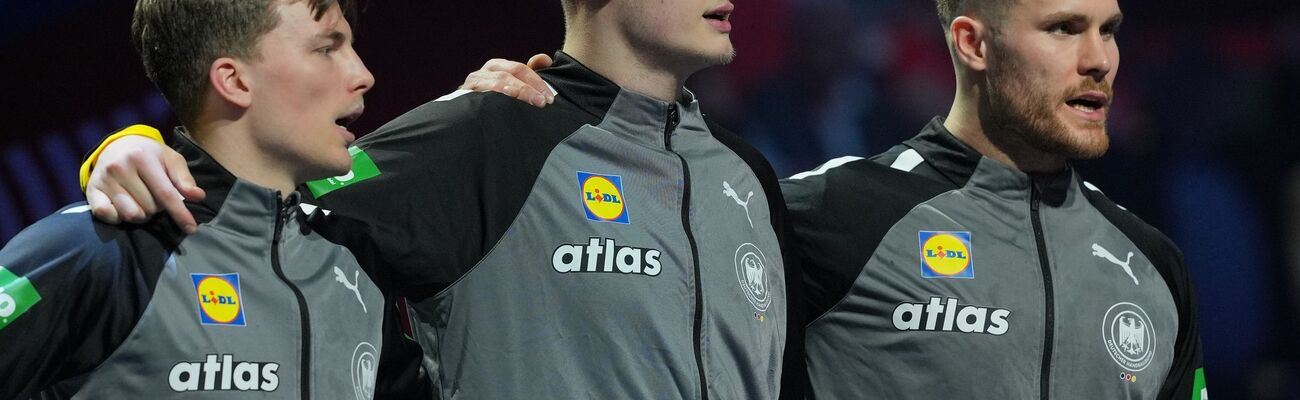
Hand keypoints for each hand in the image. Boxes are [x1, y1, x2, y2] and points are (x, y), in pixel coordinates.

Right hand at [86, 135, 204, 232]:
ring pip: (131, 214)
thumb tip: (198, 196)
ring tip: (141, 200)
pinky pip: (107, 215)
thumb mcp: (170, 160)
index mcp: (141, 157)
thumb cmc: (150, 155)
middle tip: (154, 195)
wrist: (117, 145)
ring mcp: (103, 180)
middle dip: (158, 208)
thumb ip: (184, 179)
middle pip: (150, 207)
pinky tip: (124, 206)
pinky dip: (119, 217)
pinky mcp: (91, 191)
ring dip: (141, 214)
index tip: (191, 228)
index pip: (165, 193)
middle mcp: (119, 167)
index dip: (180, 213)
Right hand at [459, 54, 554, 106]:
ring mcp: (474, 83)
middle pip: (510, 74)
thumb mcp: (512, 83)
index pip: (521, 68)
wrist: (466, 115)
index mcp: (497, 66)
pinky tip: (506, 104)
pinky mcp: (466, 96)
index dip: (538, 82)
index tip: (550, 98)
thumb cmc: (493, 98)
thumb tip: (546, 59)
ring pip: (498, 83)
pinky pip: (482, 96)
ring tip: (531, 102)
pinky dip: (496, 98)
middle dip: (529, 88)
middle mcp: (485, 72)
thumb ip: (530, 72)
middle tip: (542, 102)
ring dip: (517, 92)